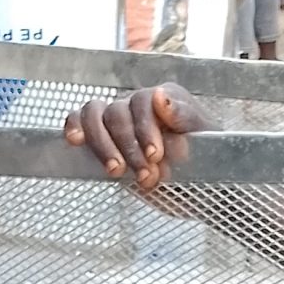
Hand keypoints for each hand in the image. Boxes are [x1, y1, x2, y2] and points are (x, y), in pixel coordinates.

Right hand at [63, 84, 210, 188]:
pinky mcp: (104, 140)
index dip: (145, 129)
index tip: (155, 156)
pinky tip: (74, 141)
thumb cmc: (209, 157)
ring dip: (102, 145)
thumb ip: (184, 116)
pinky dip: (74, 127)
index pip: (142, 102)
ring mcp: (118, 121)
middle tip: (144, 174)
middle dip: (128, 146)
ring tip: (116, 171)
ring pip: (94, 116)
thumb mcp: (205, 136)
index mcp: (164, 98)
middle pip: (117, 113)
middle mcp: (138, 105)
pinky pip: (80, 122)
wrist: (202, 188)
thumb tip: (159, 96)